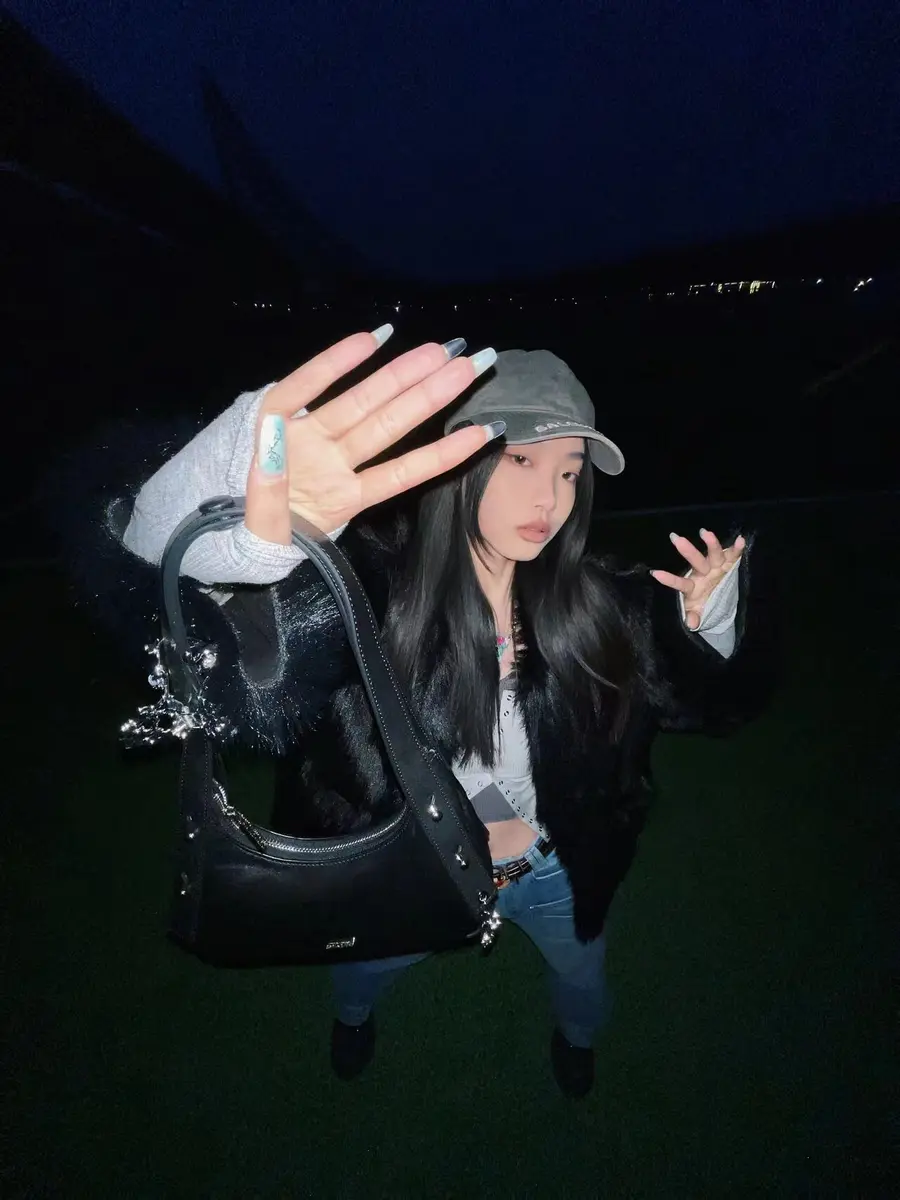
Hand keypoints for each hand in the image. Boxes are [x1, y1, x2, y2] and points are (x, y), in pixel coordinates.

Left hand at [245, 330, 499, 544]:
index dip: (333, 363)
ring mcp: (337, 468)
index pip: (300, 391)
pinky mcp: (354, 498)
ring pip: (383, 425)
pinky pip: (395, 476)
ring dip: (422, 396)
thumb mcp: (250, 514)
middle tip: (453, 350)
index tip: (370, 339)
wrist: (256, 561)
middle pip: (364, 405)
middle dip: (408, 377)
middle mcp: (312, 448)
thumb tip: (274, 440)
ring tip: (459, 367)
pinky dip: (429, 458)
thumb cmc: (250, 531)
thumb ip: (265, 483)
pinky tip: (459, 432)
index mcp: (278, 443)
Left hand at [650, 529, 744, 630]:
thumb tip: (691, 623)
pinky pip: (734, 555)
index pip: (681, 583)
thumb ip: (694, 616)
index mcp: (693, 585)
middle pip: (697, 561)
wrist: (721, 595)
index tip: (655, 573)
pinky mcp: (729, 562)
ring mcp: (716, 565)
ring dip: (711, 544)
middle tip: (677, 539)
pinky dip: (737, 548)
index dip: (669, 580)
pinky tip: (740, 540)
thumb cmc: (704, 601)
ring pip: (714, 554)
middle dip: (688, 551)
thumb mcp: (699, 611)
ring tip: (705, 533)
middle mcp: (703, 572)